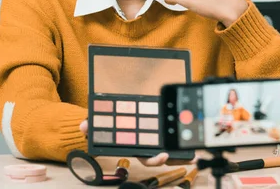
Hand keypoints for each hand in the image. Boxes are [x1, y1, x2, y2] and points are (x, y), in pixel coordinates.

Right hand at [79, 120, 195, 165]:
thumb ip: (90, 126)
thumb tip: (84, 126)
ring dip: (183, 155)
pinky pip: (172, 141)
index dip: (155, 159)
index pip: (146, 157)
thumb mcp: (97, 125)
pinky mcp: (160, 133)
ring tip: (195, 154)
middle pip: (163, 158)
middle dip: (175, 159)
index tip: (163, 155)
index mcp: (135, 147)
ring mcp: (154, 141)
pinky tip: (194, 141)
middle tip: (186, 157)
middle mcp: (146, 147)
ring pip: (170, 152)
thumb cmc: (106, 126)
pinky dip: (183, 143)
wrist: (109, 120)